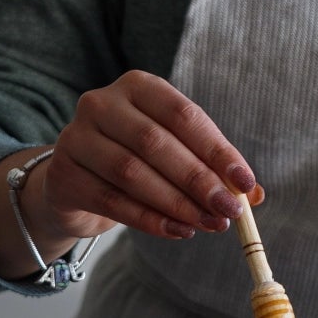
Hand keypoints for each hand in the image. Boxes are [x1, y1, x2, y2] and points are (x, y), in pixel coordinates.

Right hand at [34, 72, 256, 243]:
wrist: (76, 180)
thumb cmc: (136, 159)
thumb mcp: (175, 154)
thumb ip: (211, 168)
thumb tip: (253, 194)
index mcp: (138, 86)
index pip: (183, 115)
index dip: (216, 149)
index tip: (244, 182)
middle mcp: (102, 103)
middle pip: (155, 143)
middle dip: (198, 180)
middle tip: (228, 211)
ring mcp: (77, 137)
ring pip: (132, 173)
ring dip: (176, 203)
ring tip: (207, 224)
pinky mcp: (64, 174)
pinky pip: (112, 200)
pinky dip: (149, 220)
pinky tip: (178, 231)